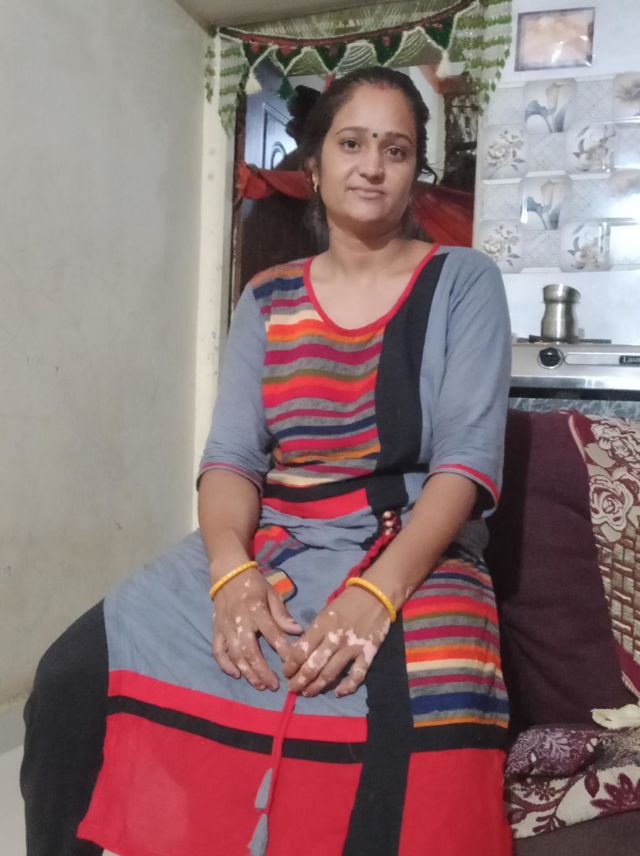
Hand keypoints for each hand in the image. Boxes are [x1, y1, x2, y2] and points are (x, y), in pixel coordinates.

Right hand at [212, 568, 301, 690]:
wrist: (228, 574)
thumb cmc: (255, 585)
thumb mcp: (272, 594)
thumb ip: (282, 615)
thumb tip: (297, 631)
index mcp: (256, 609)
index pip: (272, 633)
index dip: (282, 650)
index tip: (292, 664)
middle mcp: (239, 620)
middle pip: (250, 651)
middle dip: (262, 671)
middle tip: (273, 685)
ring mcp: (225, 626)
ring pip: (234, 654)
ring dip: (247, 672)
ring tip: (260, 684)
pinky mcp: (216, 630)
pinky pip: (218, 651)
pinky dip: (225, 665)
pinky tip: (236, 674)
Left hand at [283, 586, 390, 697]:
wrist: (375, 595)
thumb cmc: (346, 603)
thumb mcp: (325, 612)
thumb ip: (313, 632)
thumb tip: (298, 652)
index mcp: (322, 624)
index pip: (301, 650)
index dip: (291, 665)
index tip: (286, 673)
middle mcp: (335, 637)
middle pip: (314, 665)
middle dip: (300, 680)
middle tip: (293, 689)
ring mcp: (352, 646)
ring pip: (331, 673)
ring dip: (317, 686)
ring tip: (307, 693)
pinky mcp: (368, 653)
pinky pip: (357, 675)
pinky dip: (348, 686)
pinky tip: (339, 693)